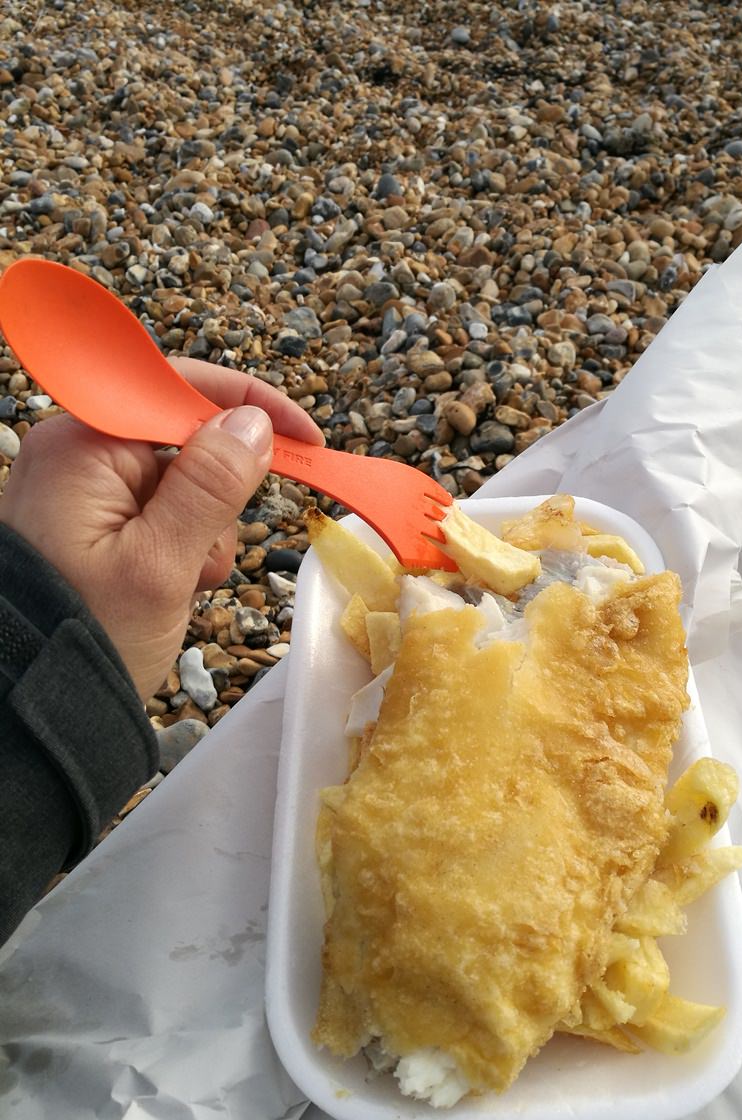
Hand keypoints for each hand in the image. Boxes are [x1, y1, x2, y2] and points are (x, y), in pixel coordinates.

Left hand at [0, 359, 323, 700]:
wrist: (36, 709)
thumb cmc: (88, 637)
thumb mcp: (161, 563)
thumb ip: (210, 487)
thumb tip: (254, 424)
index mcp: (82, 446)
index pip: (178, 391)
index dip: (250, 407)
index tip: (308, 441)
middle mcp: (77, 455)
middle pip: (185, 440)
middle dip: (217, 497)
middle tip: (208, 555)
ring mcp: (84, 492)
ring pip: (182, 484)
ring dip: (202, 531)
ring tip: (183, 583)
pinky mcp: (93, 524)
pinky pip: (162, 514)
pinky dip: (183, 547)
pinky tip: (174, 586)